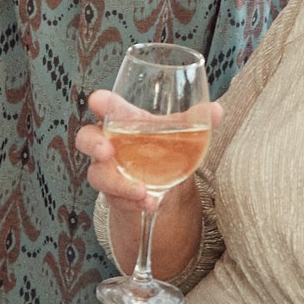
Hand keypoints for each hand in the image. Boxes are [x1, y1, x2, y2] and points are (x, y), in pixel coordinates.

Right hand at [76, 90, 224, 215]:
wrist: (164, 185)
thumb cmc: (165, 148)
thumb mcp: (181, 134)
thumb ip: (197, 122)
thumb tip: (217, 111)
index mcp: (124, 121)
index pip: (108, 107)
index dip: (101, 103)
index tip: (98, 100)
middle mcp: (110, 143)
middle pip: (86, 138)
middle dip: (93, 144)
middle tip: (105, 151)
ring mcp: (108, 171)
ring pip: (99, 176)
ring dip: (119, 184)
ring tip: (142, 191)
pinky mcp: (114, 194)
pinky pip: (116, 199)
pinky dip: (133, 202)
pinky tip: (149, 203)